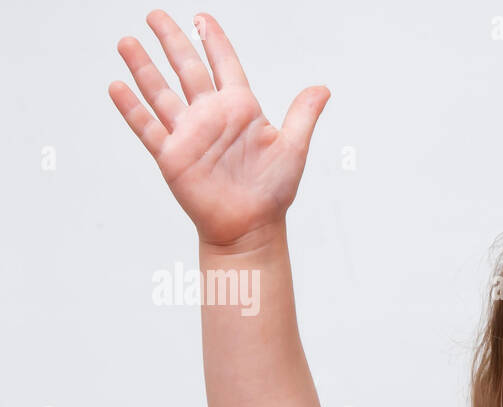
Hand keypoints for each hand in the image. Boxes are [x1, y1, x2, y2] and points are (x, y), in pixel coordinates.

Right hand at [109, 10, 328, 247]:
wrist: (251, 227)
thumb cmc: (272, 191)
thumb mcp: (293, 147)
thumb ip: (302, 114)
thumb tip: (322, 88)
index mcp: (240, 109)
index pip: (224, 65)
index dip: (213, 41)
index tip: (202, 17)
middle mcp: (211, 117)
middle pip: (186, 69)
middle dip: (172, 41)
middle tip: (155, 15)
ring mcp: (189, 134)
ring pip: (161, 93)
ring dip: (143, 68)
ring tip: (126, 42)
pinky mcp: (172, 155)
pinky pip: (148, 127)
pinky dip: (132, 108)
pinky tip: (118, 86)